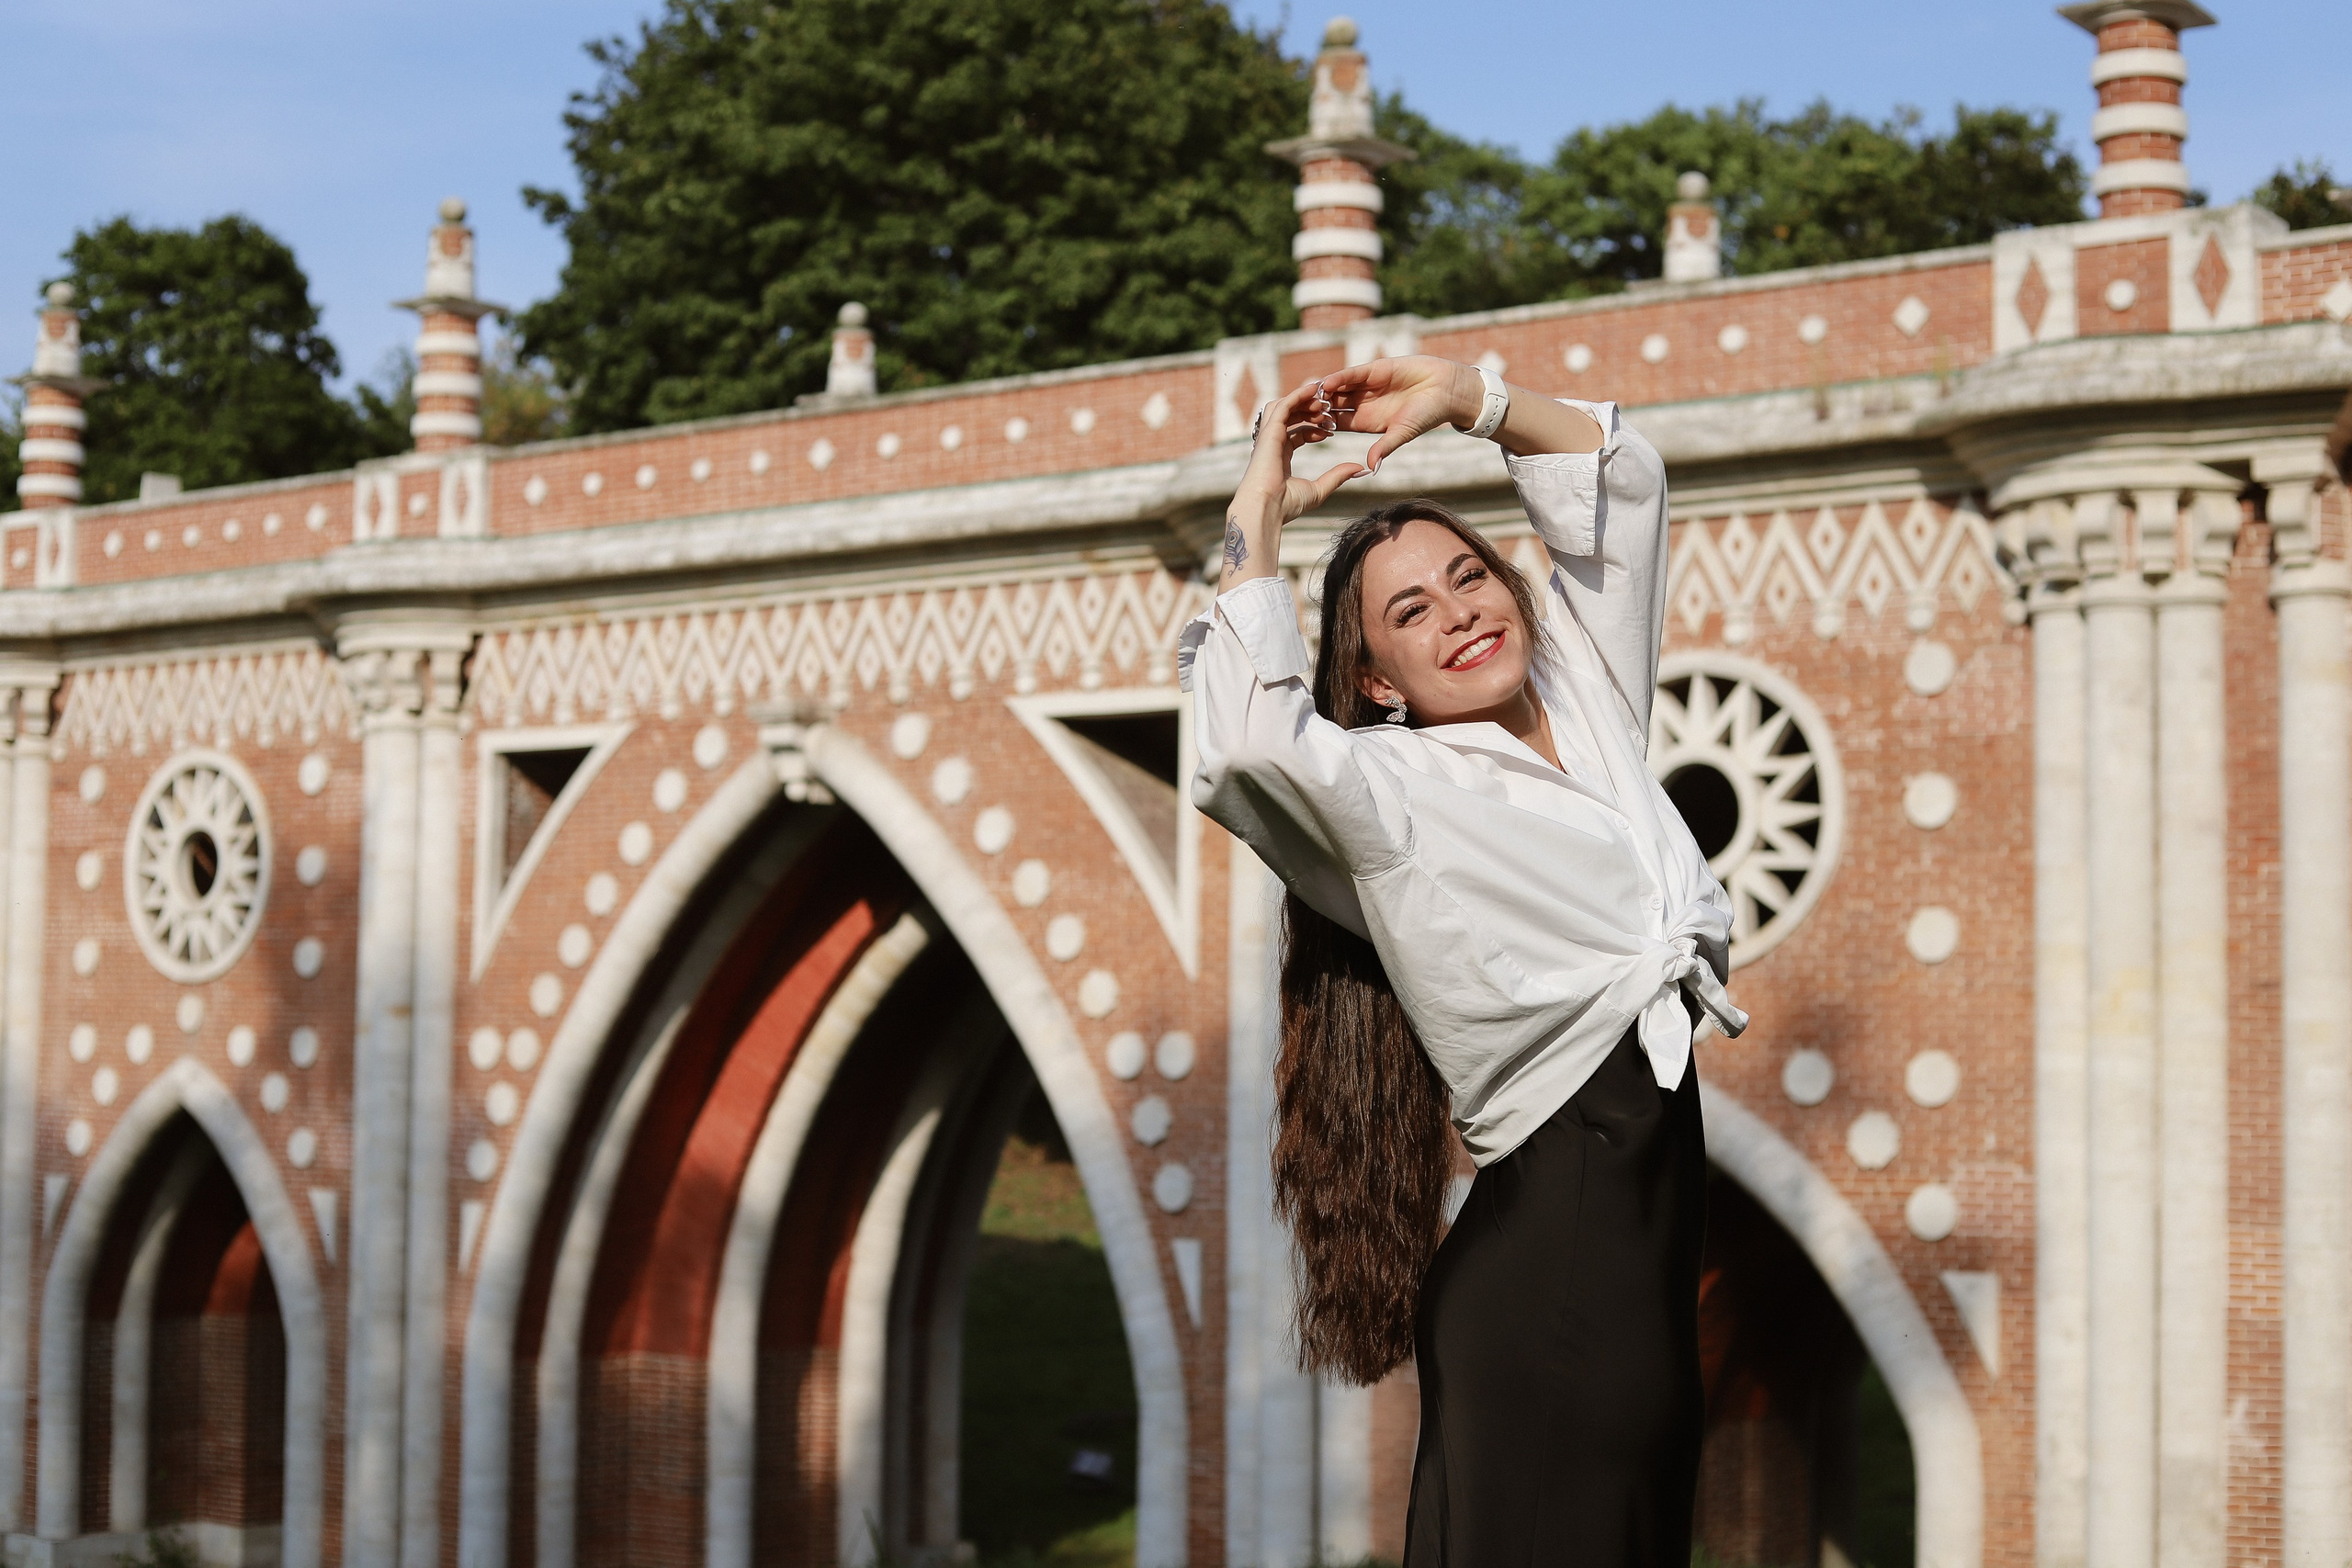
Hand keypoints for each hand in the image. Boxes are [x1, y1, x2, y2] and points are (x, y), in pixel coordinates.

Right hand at [1237, 378, 1368, 526]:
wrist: (1266, 509)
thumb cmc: (1286, 506)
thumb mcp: (1319, 489)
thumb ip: (1338, 476)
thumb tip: (1361, 470)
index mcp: (1280, 457)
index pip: (1296, 434)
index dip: (1314, 429)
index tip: (1331, 430)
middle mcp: (1272, 444)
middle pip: (1290, 417)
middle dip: (1310, 411)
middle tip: (1329, 409)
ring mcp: (1268, 437)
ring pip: (1285, 407)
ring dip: (1303, 399)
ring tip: (1322, 397)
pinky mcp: (1269, 432)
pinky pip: (1283, 406)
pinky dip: (1297, 395)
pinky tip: (1313, 389)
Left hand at [1318, 356, 1482, 473]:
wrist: (1446, 390)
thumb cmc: (1427, 415)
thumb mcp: (1402, 433)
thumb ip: (1385, 447)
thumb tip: (1371, 469)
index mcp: (1365, 422)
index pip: (1336, 424)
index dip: (1321, 426)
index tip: (1305, 433)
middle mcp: (1362, 403)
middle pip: (1332, 405)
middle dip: (1316, 408)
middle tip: (1298, 414)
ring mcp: (1367, 385)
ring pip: (1338, 388)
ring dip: (1323, 393)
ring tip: (1306, 398)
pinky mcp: (1374, 369)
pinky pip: (1352, 374)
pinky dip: (1339, 378)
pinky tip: (1326, 383)